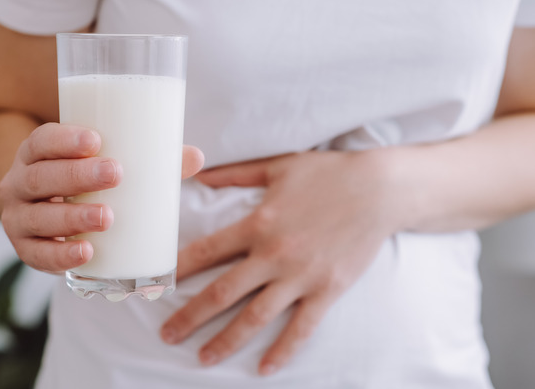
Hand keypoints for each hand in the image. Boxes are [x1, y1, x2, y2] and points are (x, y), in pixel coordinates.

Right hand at [0, 122, 203, 273]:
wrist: (43, 209)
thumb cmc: (84, 179)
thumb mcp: (107, 163)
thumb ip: (149, 159)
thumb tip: (196, 156)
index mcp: (37, 153)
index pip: (41, 140)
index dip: (64, 139)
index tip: (96, 140)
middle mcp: (19, 183)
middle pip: (41, 177)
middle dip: (77, 176)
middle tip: (115, 175)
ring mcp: (18, 218)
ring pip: (38, 217)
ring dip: (71, 217)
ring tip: (107, 217)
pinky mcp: (26, 249)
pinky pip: (37, 256)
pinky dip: (60, 256)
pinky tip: (86, 253)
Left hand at [160, 150, 407, 374]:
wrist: (380, 189)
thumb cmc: (328, 174)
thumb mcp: (277, 166)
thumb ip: (235, 173)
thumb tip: (199, 172)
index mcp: (257, 223)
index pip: (206, 252)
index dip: (177, 271)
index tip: (154, 287)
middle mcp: (273, 254)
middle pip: (222, 293)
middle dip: (190, 317)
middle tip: (166, 335)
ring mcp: (301, 276)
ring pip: (255, 317)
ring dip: (226, 341)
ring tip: (202, 359)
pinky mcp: (327, 290)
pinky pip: (301, 328)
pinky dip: (283, 351)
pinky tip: (264, 370)